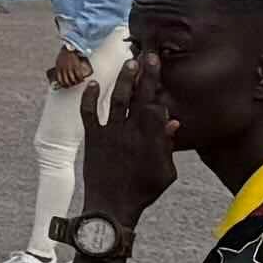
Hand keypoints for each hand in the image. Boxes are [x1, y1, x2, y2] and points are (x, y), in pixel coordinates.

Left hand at [44, 45, 89, 90]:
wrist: (70, 48)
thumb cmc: (64, 54)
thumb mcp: (58, 61)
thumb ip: (59, 68)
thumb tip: (60, 74)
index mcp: (58, 69)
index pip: (60, 81)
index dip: (63, 85)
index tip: (66, 86)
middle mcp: (63, 70)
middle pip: (67, 82)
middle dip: (71, 85)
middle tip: (74, 84)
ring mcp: (70, 68)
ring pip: (73, 80)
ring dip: (76, 83)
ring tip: (78, 82)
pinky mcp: (76, 66)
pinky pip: (79, 76)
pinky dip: (81, 79)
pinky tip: (82, 79)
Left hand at [79, 58, 176, 226]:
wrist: (112, 207)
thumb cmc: (142, 191)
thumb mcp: (165, 171)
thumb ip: (167, 145)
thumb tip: (172, 121)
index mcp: (152, 137)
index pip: (157, 104)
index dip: (157, 85)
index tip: (158, 66)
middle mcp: (132, 130)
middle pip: (141, 96)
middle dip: (145, 74)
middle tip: (149, 55)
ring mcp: (111, 133)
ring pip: (118, 100)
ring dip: (124, 81)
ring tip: (130, 63)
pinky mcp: (93, 138)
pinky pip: (89, 114)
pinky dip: (90, 98)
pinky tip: (92, 83)